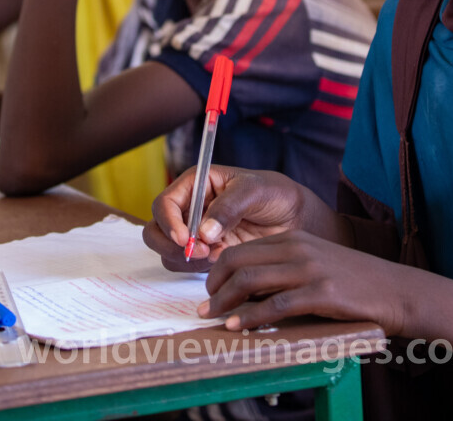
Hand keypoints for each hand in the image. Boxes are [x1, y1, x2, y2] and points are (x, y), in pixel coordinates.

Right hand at [144, 166, 310, 269]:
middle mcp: (190, 209)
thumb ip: (229, 207)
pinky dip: (200, 269)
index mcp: (196, 184)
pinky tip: (224, 259)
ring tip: (219, 254)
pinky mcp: (207, 254)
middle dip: (171, 245)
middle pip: (156, 230)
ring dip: (187, 259)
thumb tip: (204, 232)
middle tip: (200, 253)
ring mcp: (196, 233)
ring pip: (169, 252)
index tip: (185, 239)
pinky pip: (188, 267)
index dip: (169, 222)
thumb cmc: (276, 194)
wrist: (296, 220)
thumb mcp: (255, 191)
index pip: (164, 203)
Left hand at [200, 230, 408, 333]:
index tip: (208, 291)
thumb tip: (245, 291)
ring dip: (225, 302)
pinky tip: (239, 326)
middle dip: (214, 286)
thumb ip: (283, 270)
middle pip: (238, 261)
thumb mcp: (314, 264)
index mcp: (293, 238)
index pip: (241, 249)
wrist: (394, 289)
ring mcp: (309, 269)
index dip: (217, 271)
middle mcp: (297, 248)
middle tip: (205, 307)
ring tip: (214, 318)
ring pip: (250, 280)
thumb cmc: (352, 282)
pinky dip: (250, 317)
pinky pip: (274, 305)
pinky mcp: (321, 292)